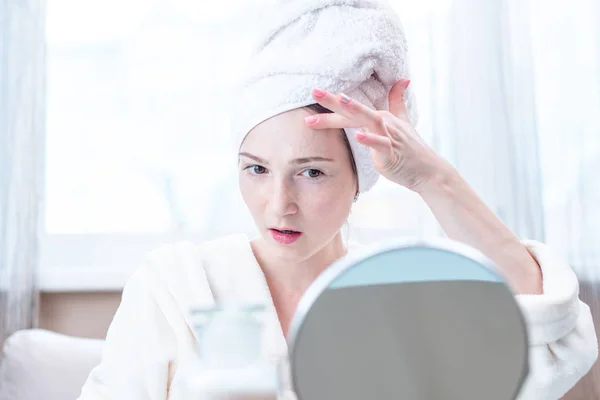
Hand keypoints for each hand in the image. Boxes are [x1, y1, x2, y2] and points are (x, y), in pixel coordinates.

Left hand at [306, 79, 452, 191]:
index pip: (351, 109)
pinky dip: (370, 140)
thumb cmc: (411, 148)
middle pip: (355, 110)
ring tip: (341, 100)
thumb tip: (403, 79)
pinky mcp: (393, 153)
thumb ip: (397, 101)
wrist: (428, 171)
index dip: (331, 102)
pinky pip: (381, 145)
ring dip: (356, 110)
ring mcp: (389, 136)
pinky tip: (358, 137)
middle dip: (334, 101)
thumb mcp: (403, 121)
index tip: (313, 92)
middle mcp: (383, 123)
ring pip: (370, 120)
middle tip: (315, 91)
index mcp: (380, 117)